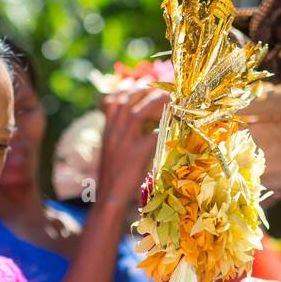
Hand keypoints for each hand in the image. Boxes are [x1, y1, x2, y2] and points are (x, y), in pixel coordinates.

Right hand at [96, 85, 167, 212]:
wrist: (108, 198)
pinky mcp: (135, 156)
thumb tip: (136, 124)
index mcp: (108, 131)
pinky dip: (162, 128)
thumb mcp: (111, 150)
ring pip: (138, 114)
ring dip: (155, 104)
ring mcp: (124, 144)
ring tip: (170, 99)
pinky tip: (172, 125)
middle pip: (127, 101)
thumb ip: (120, 135)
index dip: (129, 89)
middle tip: (162, 88)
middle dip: (145, 91)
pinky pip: (152, 136)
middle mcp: (114, 133)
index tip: (142, 83)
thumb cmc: (113, 177)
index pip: (114, 101)